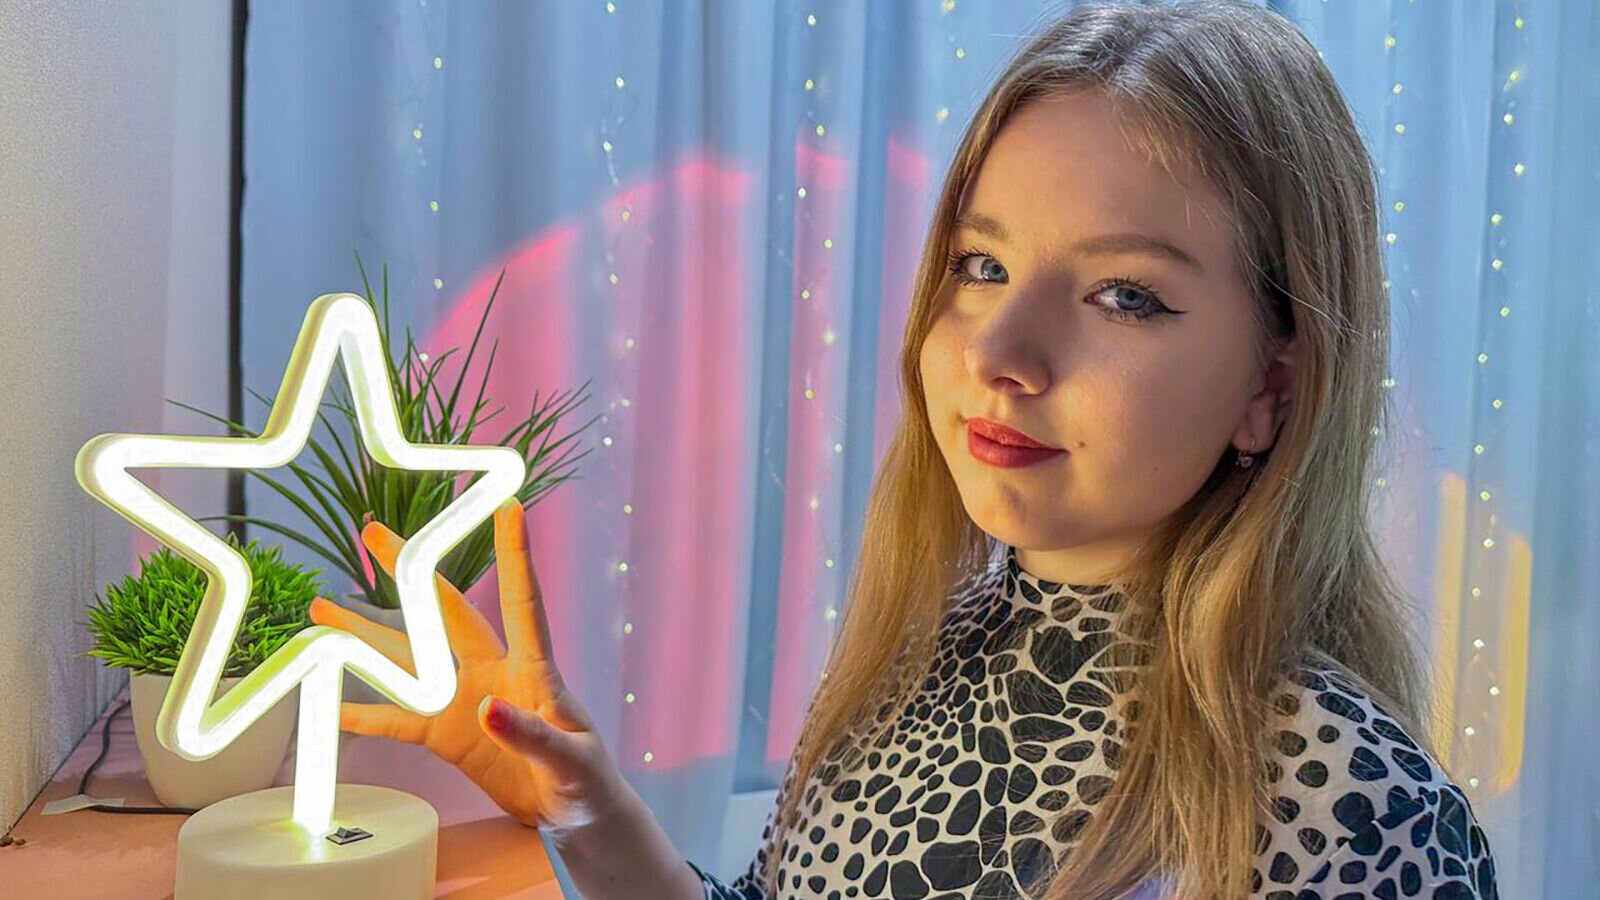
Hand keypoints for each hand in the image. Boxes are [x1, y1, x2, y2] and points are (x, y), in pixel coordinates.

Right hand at [308, 500, 624, 831]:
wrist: (577, 816)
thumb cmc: (589, 782)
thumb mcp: (570, 761)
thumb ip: (532, 735)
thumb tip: (485, 709)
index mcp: (535, 668)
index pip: (521, 602)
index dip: (515, 554)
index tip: (508, 505)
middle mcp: (494, 671)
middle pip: (445, 611)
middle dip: (410, 571)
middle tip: (374, 533)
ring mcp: (465, 700)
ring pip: (408, 658)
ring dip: (366, 636)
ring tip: (322, 610)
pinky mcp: (448, 736)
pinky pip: (398, 720)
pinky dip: (364, 715)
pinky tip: (329, 705)